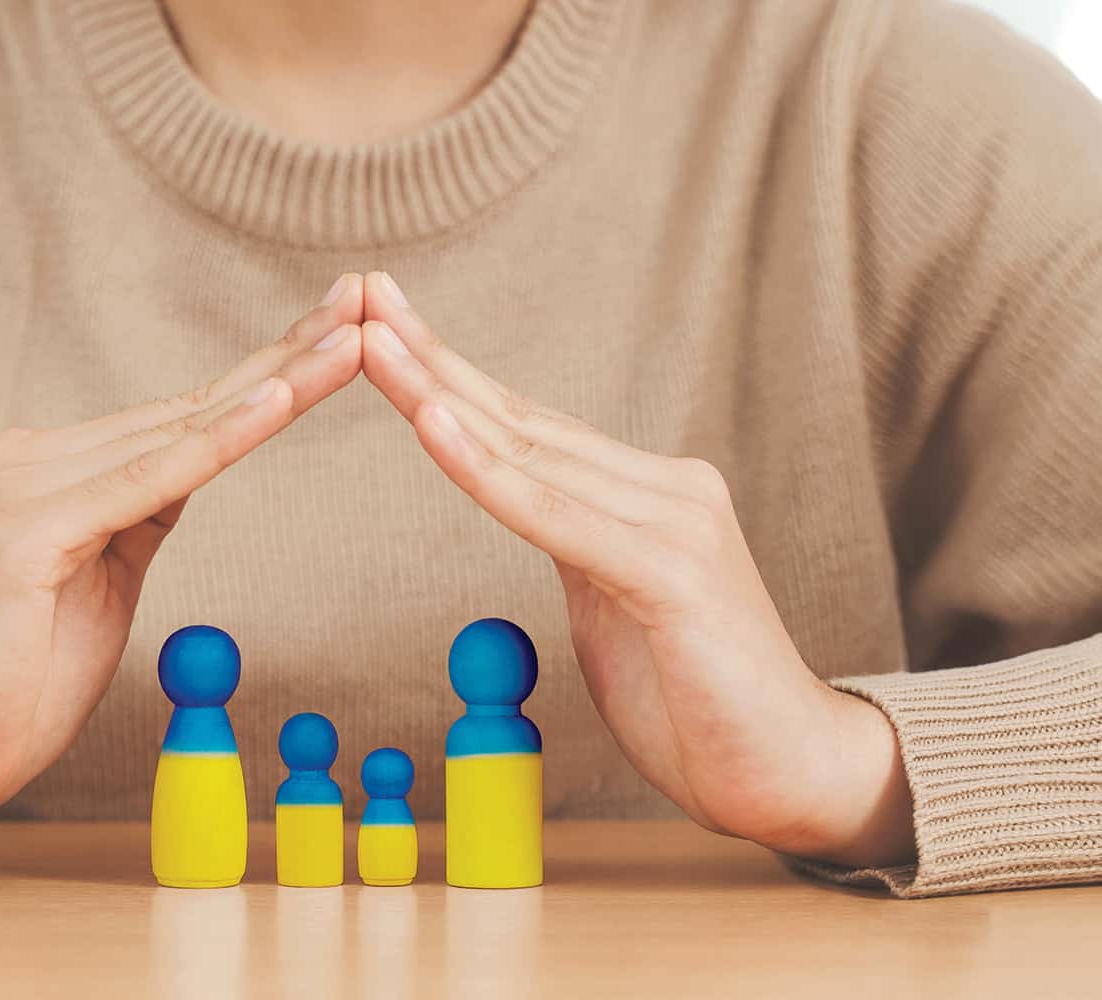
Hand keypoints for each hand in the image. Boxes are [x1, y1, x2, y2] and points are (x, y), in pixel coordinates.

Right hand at [0, 276, 365, 836]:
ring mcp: (29, 485)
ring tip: (351, 341)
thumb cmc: (18, 676)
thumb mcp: (103, 579)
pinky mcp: (30, 532)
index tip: (341, 331)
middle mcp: (41, 456)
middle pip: (193, 405)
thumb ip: (137, 514)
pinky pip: (147, 483)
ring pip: (180, 430)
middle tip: (366, 295)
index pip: (187, 414)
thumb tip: (187, 469)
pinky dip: (216, 442)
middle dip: (290, 353)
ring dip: (277, 384)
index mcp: (62, 465)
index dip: (271, 372)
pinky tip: (275, 402)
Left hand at [360, 272, 913, 866]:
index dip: (452, 376)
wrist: (791, 773)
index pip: (529, 427)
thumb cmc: (696, 697)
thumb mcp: (615, 605)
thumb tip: (524, 504)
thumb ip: (577, 546)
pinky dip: (486, 473)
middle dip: (431, 358)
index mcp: (647, 494)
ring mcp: (675, 524)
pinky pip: (557, 517)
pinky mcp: (674, 575)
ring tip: (373, 342)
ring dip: (439, 394)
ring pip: (530, 454)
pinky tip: (432, 423)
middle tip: (363, 295)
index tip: (385, 327)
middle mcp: (666, 489)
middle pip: (521, 420)